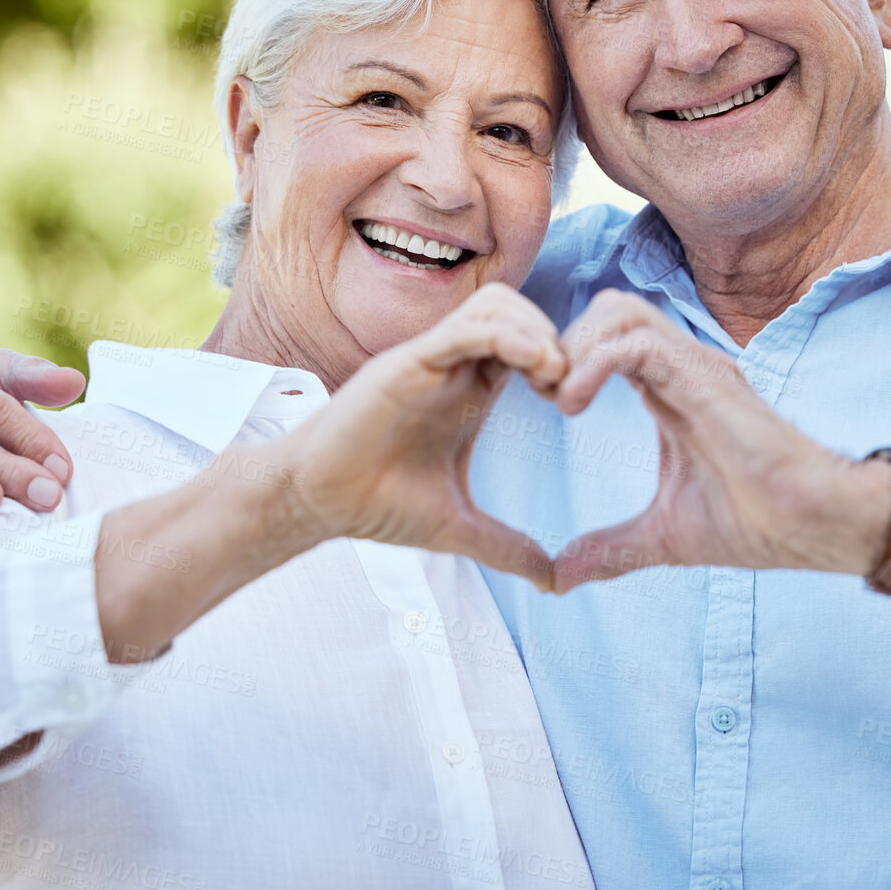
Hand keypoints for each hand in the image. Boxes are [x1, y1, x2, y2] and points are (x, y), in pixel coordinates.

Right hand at [243, 283, 566, 591]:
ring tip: (552, 373)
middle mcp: (453, 366)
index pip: (528, 343)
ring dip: (535, 329)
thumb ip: (508, 548)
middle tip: (568, 384)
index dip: (560, 362)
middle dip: (556, 337)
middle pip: (518, 311)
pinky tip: (533, 363)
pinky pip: (464, 328)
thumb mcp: (459, 527)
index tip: (572, 403)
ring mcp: (430, 360)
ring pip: (496, 305)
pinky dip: (505, 334)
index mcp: (470, 390)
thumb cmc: (378, 504)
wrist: (318, 504)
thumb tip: (554, 584)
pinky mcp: (407, 362)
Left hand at [549, 291, 890, 591]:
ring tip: (560, 398)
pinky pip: (637, 343)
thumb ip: (610, 550)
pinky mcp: (705, 378)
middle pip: (608, 309)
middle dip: (564, 342)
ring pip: (620, 311)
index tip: (544, 403)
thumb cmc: (757, 523)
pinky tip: (574, 405)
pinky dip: (594, 363)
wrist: (813, 525)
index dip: (566, 359)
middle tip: (544, 394)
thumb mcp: (662, 538)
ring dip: (577, 345)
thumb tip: (559, 580)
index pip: (607, 339)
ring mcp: (696, 366)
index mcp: (671, 390)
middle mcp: (682, 367)